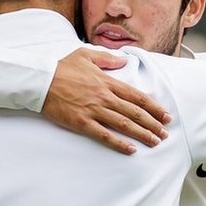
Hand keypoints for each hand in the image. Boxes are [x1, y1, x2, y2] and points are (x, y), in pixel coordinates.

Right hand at [42, 48, 170, 154]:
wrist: (40, 80)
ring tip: (155, 142)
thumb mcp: (85, 55)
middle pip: (135, 112)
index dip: (153, 107)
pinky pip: (104, 135)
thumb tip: (123, 60)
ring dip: (142, 134)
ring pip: (124, 124)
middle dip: (153, 123)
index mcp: (107, 81)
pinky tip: (131, 150)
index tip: (165, 115)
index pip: (137, 96)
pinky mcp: (82, 123)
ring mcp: (94, 110)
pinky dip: (119, 143)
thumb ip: (107, 58)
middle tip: (166, 133)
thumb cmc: (61, 68)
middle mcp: (104, 97)